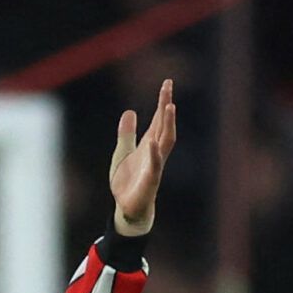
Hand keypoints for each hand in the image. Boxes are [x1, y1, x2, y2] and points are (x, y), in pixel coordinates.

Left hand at [108, 79, 177, 235]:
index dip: (163, 102)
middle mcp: (155, 152)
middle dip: (166, 106)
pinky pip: (154, 165)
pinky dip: (154, 154)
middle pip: (164, 125)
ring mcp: (155, 165)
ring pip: (165, 141)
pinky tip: (152, 142)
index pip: (158, 120)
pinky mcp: (150, 180)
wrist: (128, 208)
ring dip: (167, 124)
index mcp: (149, 145)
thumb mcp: (123, 153)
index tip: (167, 84)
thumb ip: (126, 134)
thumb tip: (129, 111)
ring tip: (168, 107)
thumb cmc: (128, 182)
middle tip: (168, 86)